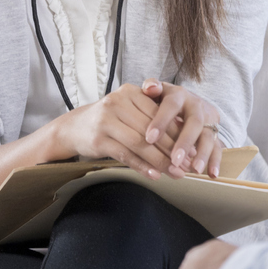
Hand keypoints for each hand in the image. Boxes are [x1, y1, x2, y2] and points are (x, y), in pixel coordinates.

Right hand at [52, 83, 182, 178]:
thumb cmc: (110, 119)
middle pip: (151, 130)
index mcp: (130, 92)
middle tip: (187, 166)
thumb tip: (185, 136)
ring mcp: (106, 120)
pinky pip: (125, 155)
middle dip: (172, 150)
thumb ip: (152, 116)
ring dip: (160, 161)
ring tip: (176, 174)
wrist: (75, 127)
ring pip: (140, 143)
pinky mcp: (98, 139)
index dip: (178, 133)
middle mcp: (117, 102)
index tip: (192, 149)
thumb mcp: (129, 108)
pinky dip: (142, 166)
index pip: (159, 114)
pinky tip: (154, 176)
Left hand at [142, 79, 222, 178]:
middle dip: (185, 142)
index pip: (171, 106)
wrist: (188, 102)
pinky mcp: (215, 133)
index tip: (149, 138)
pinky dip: (216, 161)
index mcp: (179, 95)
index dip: (161, 121)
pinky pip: (218, 147)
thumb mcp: (157, 91)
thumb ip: (151, 87)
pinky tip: (212, 174)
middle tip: (174, 160)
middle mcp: (196, 106)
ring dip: (203, 154)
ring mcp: (208, 120)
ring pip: (208, 136)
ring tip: (194, 169)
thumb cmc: (165, 100)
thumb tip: (150, 88)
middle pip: (194, 122)